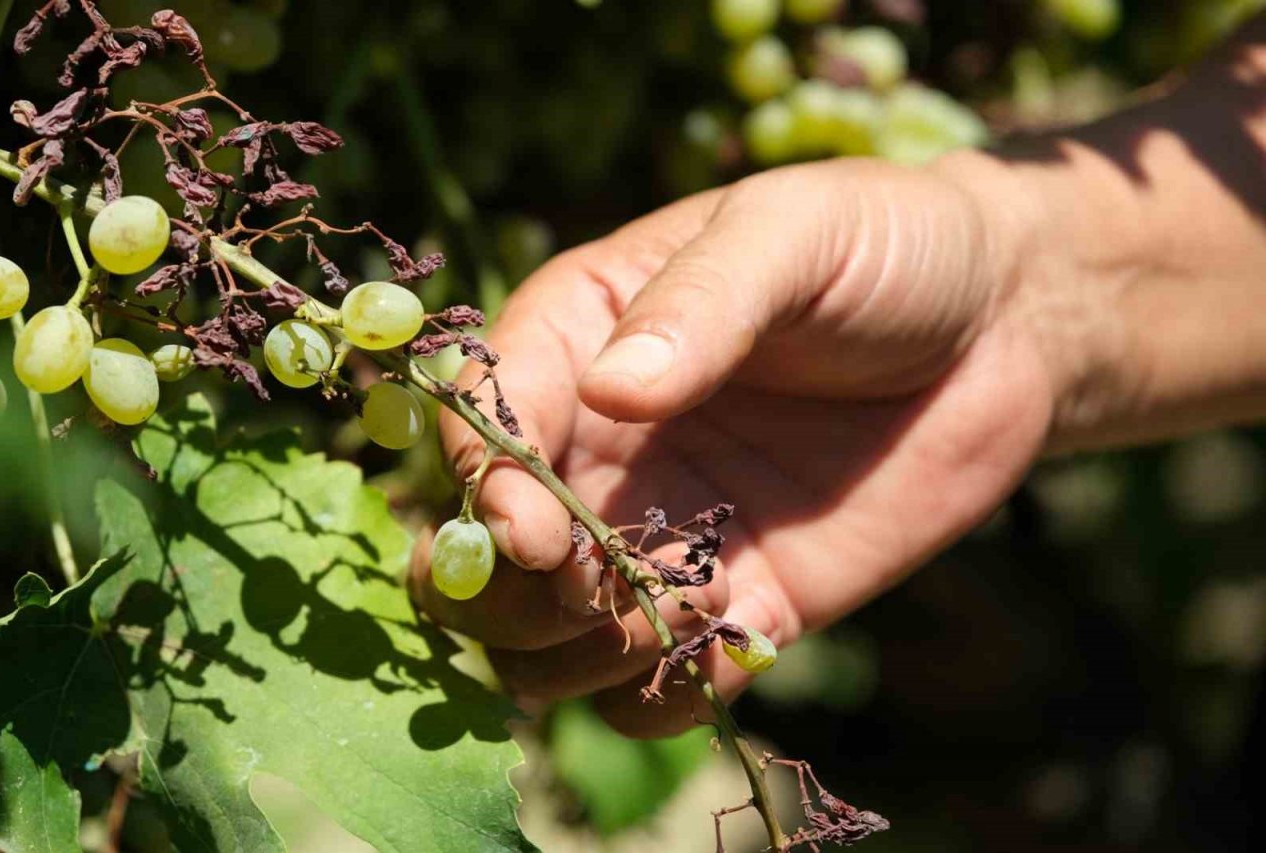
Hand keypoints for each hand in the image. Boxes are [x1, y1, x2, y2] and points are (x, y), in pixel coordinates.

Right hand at [409, 153, 1056, 736]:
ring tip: (687, 606)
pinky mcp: (736, 604)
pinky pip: (652, 690)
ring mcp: (659, 535)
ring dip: (585, 653)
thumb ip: (700, 306)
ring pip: (548, 645)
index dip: (486, 489)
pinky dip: (666, 690)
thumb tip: (611, 391)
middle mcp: (598, 448)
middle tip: (595, 584)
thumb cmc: (883, 247)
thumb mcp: (791, 236)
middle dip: (514, 595)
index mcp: (579, 339)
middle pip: (483, 559)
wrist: (1001, 326)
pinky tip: (731, 635)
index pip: (481, 426)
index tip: (534, 533)